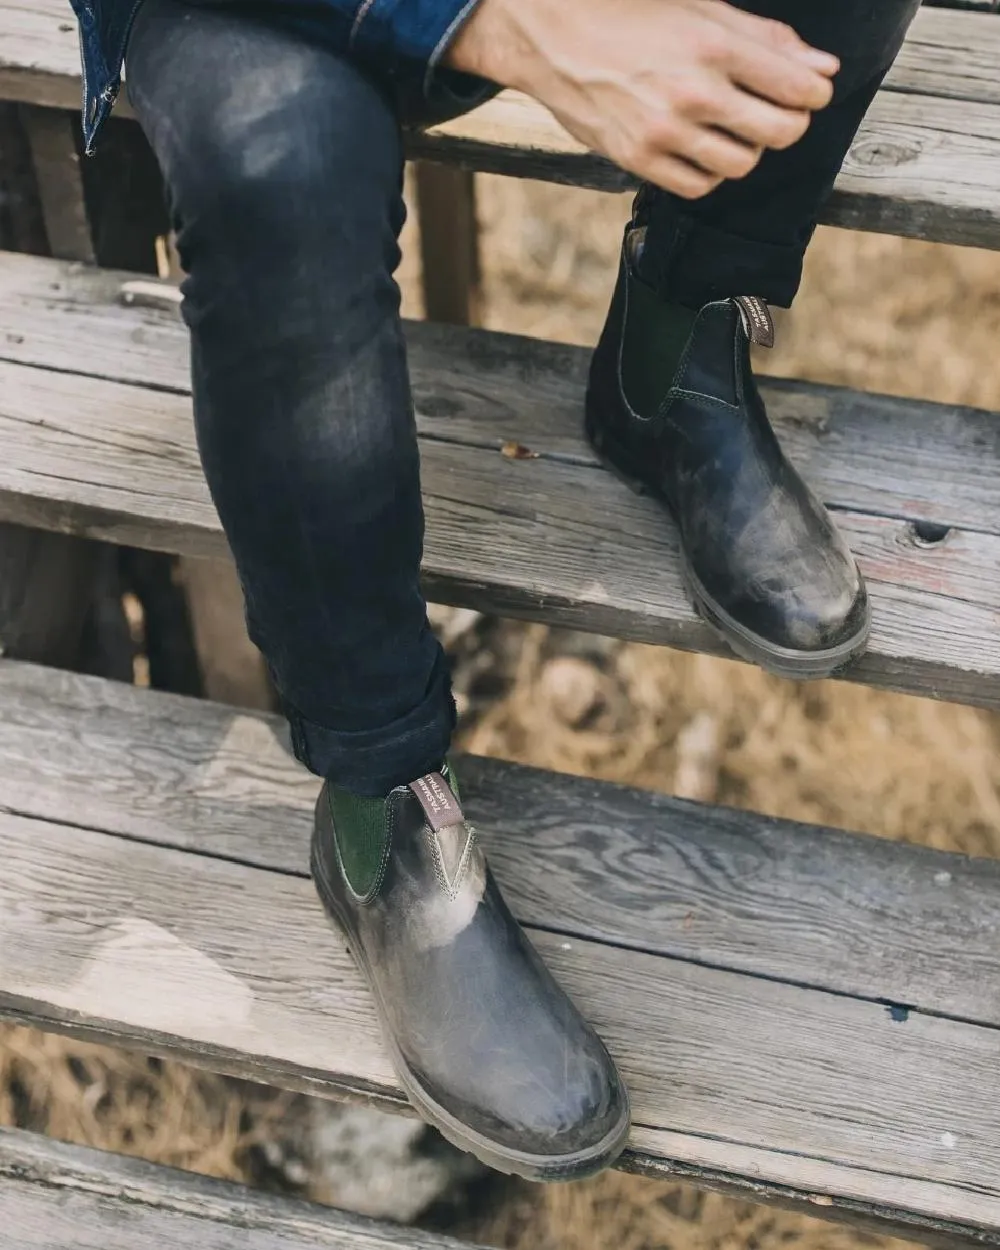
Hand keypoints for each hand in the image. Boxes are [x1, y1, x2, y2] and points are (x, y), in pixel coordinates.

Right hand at [446, 0, 838, 198]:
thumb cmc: (630, 15)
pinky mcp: (640, 160)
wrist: (554, 37)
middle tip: (776, 114)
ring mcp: (665, 132)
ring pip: (742, 164)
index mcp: (714, 45)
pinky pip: (699, 186)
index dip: (814, 93)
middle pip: (780, 132)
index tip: (808, 92)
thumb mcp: (701, 9)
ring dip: (748, 149)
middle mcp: (694, 92)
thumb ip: (766, 39)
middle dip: (789, 124)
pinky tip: (702, 150)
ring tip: (732, 129)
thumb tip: (822, 68)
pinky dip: (711, 173)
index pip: (799, 87)